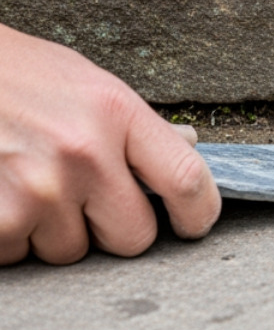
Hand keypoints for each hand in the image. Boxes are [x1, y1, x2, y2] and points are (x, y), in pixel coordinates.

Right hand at [0, 25, 220, 264]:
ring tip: (23, 183)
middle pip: (133, 238)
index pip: (187, 181)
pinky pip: (16, 254)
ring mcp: (36, 189)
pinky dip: (7, 237)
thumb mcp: (84, 83)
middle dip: (110, 229)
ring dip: (49, 231)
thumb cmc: (13, 75)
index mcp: (115, 113)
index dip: (198, 214)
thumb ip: (134, 125)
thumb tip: (188, 147)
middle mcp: (83, 153)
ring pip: (68, 252)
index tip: (192, 224)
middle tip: (82, 200)